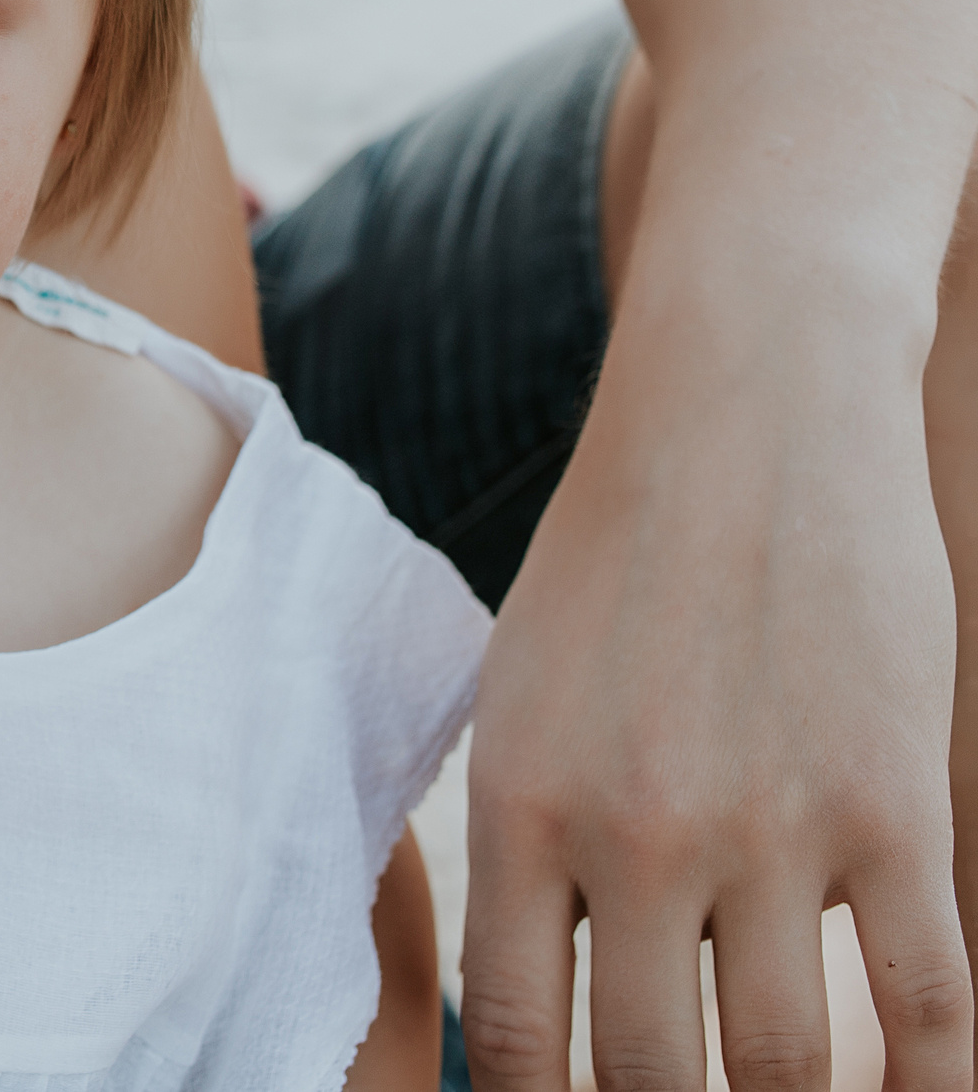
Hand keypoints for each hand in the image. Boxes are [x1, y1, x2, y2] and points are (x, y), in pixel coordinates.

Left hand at [457, 356, 968, 1089]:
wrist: (748, 421)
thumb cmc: (615, 564)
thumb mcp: (518, 697)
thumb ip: (529, 846)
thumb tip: (543, 1002)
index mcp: (521, 806)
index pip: (520, 1040)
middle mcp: (637, 834)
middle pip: (653, 1081)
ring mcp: (775, 828)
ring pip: (784, 1068)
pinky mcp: (899, 810)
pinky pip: (928, 1010)